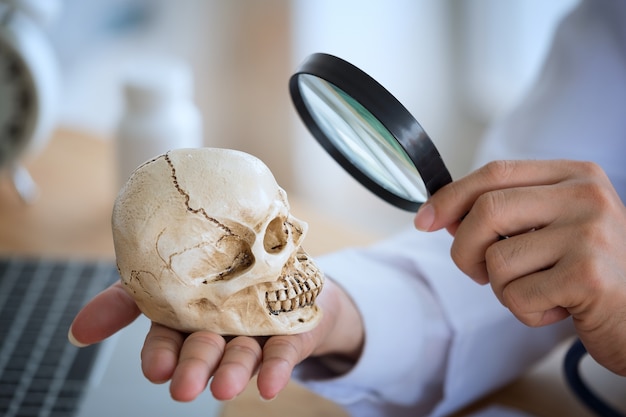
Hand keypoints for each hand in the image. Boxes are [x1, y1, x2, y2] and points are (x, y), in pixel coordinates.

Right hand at [69, 278, 362, 400]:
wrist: (285, 260)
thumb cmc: (222, 267)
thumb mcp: (167, 272)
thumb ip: (125, 299)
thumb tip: (76, 332)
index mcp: (188, 316)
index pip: (166, 340)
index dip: (160, 355)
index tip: (156, 369)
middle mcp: (220, 329)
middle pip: (203, 349)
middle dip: (193, 367)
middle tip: (184, 386)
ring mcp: (255, 333)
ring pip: (241, 354)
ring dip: (232, 370)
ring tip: (224, 386)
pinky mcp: (290, 332)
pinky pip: (283, 352)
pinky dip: (276, 367)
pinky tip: (271, 385)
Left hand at [415, 160, 625, 375]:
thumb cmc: (587, 271)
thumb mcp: (551, 229)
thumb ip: (504, 214)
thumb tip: (440, 213)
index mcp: (576, 175)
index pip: (495, 172)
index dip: (451, 196)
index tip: (424, 220)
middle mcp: (587, 196)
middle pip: (487, 211)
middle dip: (465, 250)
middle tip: (479, 273)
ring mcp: (590, 234)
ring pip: (497, 260)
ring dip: (502, 289)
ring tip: (538, 291)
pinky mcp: (588, 276)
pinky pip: (517, 296)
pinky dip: (524, 312)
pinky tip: (558, 309)